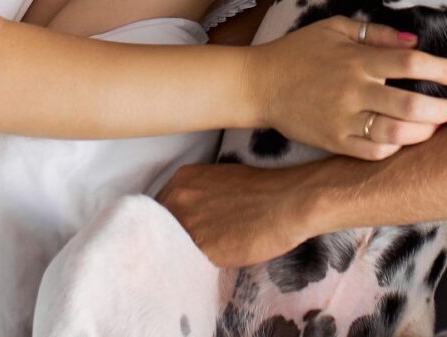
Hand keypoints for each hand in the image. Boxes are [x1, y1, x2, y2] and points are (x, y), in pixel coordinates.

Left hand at [156, 160, 324, 267]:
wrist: (288, 202)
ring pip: (170, 247)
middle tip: (181, 249)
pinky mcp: (203, 250)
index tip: (174, 233)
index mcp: (182, 179)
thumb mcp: (221, 180)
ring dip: (178, 255)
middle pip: (158, 227)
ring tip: (193, 259)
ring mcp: (188, 225)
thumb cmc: (264, 189)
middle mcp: (177, 199)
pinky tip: (206, 267)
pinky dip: (192, 267)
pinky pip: (188, 263)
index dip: (166, 223)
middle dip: (167, 238)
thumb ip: (198, 196)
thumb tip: (191, 216)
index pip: (158, 207)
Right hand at [247, 17, 446, 159]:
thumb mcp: (335, 29)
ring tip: (433, 127)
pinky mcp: (334, 142)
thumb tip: (413, 42)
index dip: (441, 69)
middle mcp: (353, 91)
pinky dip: (393, 148)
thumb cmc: (299, 51)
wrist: (260, 84)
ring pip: (395, 133)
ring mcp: (343, 120)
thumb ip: (375, 34)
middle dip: (439, 109)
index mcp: (356, 60)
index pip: (410, 64)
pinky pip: (371, 152)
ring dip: (422, 132)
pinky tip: (402, 140)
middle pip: (409, 104)